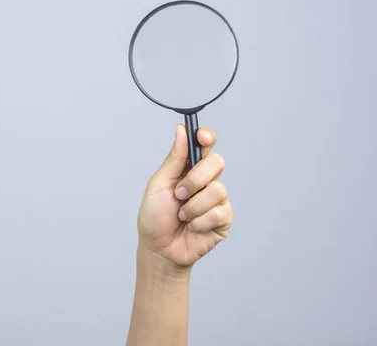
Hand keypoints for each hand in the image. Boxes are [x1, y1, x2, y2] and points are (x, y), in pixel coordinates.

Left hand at [137, 124, 232, 268]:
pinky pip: (219, 212)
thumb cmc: (154, 217)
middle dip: (196, 179)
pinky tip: (193, 227)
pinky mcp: (224, 219)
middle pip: (217, 162)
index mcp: (189, 168)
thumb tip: (181, 130)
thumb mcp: (159, 184)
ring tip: (182, 216)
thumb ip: (174, 159)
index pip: (205, 145)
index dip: (207, 137)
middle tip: (178, 194)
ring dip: (193, 206)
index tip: (202, 137)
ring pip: (218, 190)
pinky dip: (200, 222)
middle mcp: (206, 181)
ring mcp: (217, 200)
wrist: (159, 249)